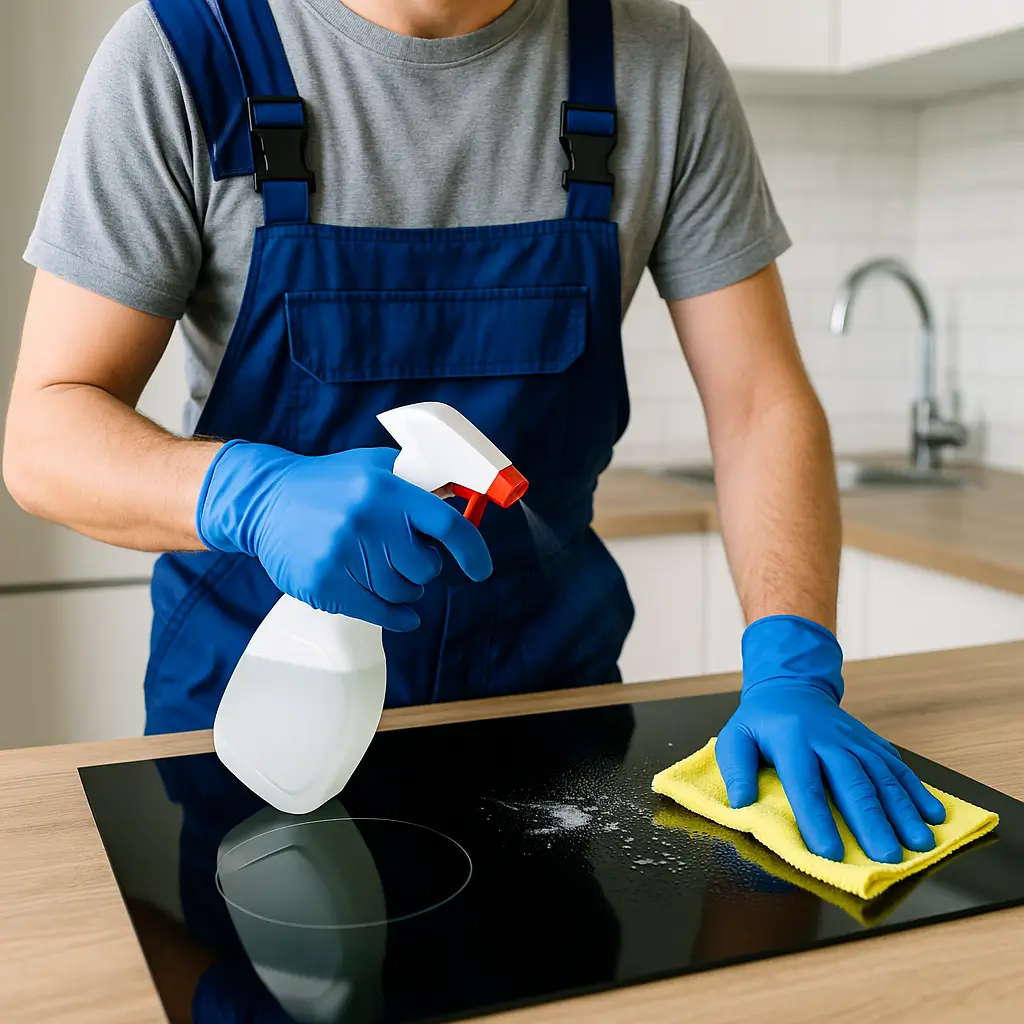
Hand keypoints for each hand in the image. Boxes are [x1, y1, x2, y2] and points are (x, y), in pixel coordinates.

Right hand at [197, 443, 491, 629]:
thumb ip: (418, 482)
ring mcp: (342, 553)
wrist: (265, 499)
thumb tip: (465, 500)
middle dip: (422, 567)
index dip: (471, 550)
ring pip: (402, 593)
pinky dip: (396, 617)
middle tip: (406, 557)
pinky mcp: (323, 582)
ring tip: (385, 571)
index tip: (480, 568)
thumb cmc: (328, 483)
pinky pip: (378, 612)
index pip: (446, 525)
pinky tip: (401, 614)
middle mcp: (366, 519)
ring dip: (404, 589)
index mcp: (385, 487)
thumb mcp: (375, 467)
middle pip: (425, 568)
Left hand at [715, 616, 946, 863]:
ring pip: (882, 776)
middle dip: (871, 822)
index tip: (829, 852)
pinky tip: (935, 815)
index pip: (805, 783)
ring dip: (903, 811)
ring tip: (919, 844)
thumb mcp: (735, 736)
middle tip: (885, 857)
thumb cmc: (761, 722)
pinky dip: (919, 790)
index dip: (817, 819)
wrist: (791, 686)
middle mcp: (828, 740)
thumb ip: (735, 767)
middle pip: (853, 783)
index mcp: (791, 740)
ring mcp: (855, 740)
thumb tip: (741, 803)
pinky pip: (898, 766)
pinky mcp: (873, 742)